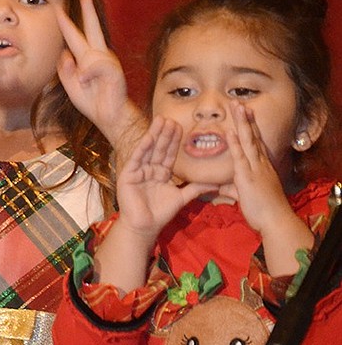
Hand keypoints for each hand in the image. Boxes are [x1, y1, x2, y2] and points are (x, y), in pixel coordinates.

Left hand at [56, 0, 141, 149]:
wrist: (109, 117)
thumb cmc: (92, 102)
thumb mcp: (70, 86)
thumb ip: (64, 70)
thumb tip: (64, 54)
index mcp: (87, 58)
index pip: (76, 36)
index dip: (67, 23)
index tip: (59, 8)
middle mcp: (98, 56)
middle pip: (92, 28)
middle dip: (88, 10)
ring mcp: (107, 61)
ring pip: (88, 55)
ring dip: (82, 71)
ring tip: (85, 85)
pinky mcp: (113, 69)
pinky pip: (95, 66)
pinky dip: (88, 75)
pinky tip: (87, 83)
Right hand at [115, 117, 216, 239]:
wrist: (145, 226)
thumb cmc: (160, 213)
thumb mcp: (182, 197)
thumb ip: (197, 188)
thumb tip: (217, 184)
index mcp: (160, 173)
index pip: (169, 153)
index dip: (175, 140)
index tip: (181, 126)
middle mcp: (149, 170)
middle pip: (159, 148)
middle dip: (165, 134)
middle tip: (171, 118)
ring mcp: (138, 171)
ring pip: (149, 150)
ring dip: (155, 135)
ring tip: (160, 120)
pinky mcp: (128, 175)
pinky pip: (137, 159)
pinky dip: (142, 147)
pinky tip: (149, 137)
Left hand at [219, 102, 292, 232]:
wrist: (275, 220)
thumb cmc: (263, 210)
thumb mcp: (245, 195)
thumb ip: (233, 188)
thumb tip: (222, 187)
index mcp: (260, 166)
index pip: (254, 142)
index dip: (249, 127)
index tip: (244, 112)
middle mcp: (260, 163)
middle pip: (252, 136)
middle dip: (245, 118)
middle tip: (238, 101)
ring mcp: (255, 168)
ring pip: (248, 140)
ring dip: (241, 123)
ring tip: (236, 106)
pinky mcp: (248, 176)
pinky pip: (241, 156)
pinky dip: (236, 143)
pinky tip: (231, 131)